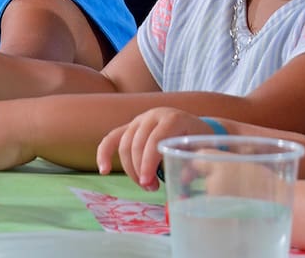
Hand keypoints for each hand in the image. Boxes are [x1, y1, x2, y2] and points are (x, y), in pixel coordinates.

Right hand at [97, 107, 214, 189]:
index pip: (155, 140)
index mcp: (172, 118)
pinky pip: (112, 138)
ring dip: (130, 168)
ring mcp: (139, 120)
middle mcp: (153, 116)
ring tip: (144, 185)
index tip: (151, 184)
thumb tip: (180, 179)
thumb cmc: (199, 142)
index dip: (150, 162)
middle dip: (140, 169)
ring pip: (124, 144)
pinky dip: (104, 153)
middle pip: (137, 143)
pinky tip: (104, 170)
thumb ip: (192, 164)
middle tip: (150, 188)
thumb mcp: (200, 150)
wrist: (196, 128)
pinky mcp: (130, 127)